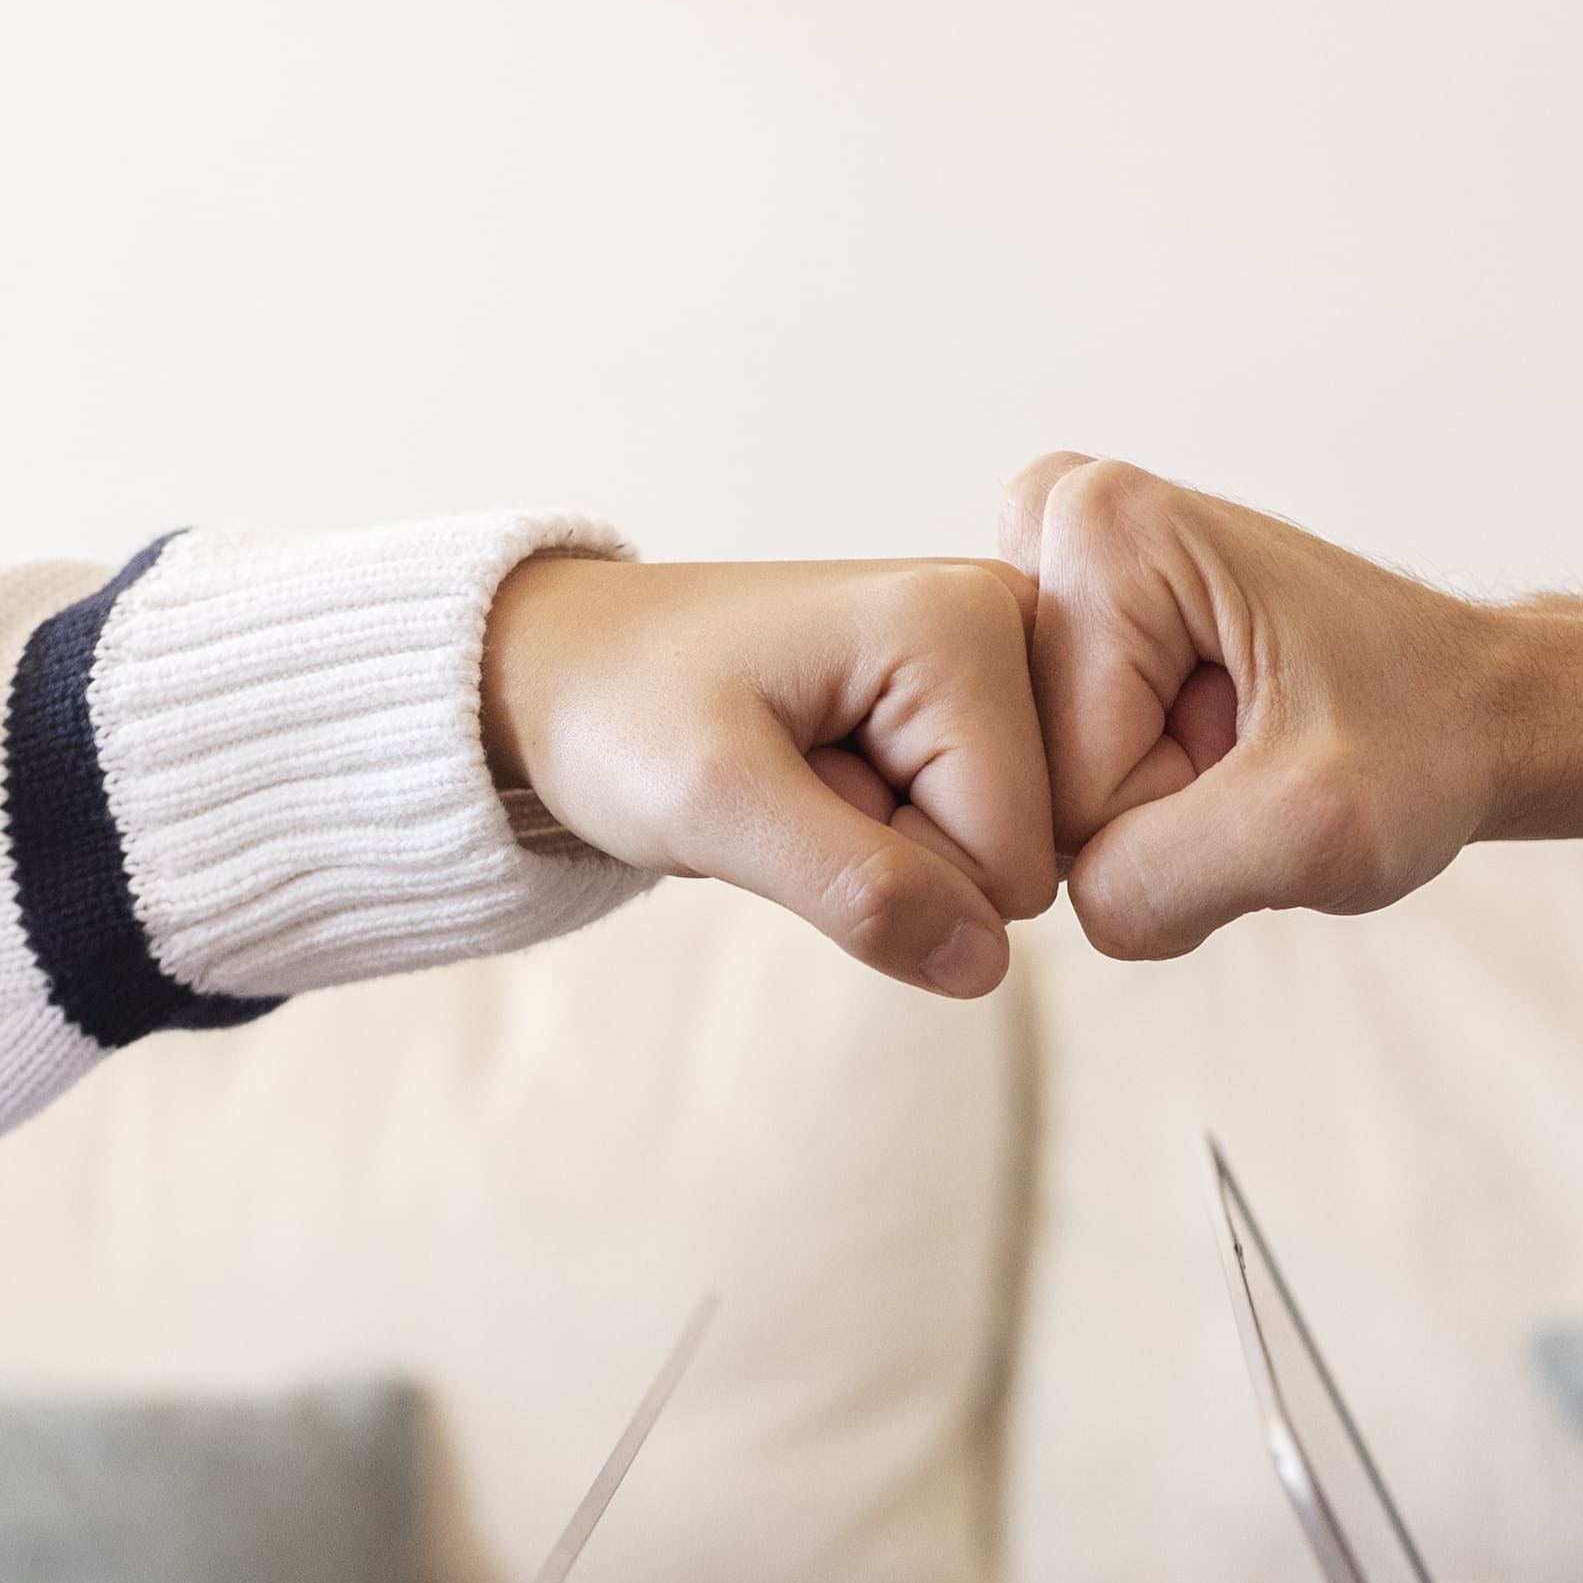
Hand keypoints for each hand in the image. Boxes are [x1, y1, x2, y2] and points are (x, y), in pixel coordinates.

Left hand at [481, 552, 1057, 999]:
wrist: (560, 666)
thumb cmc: (616, 713)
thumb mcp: (713, 806)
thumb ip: (856, 888)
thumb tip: (985, 965)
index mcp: (965, 622)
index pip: (1011, 858)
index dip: (893, 869)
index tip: (796, 789)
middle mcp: (1008, 618)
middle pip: (1022, 852)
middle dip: (896, 850)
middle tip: (793, 780)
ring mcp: (996, 654)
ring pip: (999, 848)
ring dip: (888, 840)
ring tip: (802, 770)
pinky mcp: (972, 692)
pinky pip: (973, 823)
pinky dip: (888, 822)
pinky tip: (828, 768)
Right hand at [997, 456, 1582, 962]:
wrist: (1477, 704)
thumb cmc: (1422, 742)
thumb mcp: (1314, 833)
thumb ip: (1154, 883)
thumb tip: (1061, 901)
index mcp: (1101, 530)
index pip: (1058, 781)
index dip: (1169, 812)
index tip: (1261, 755)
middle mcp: (1057, 520)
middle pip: (1032, 774)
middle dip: (1148, 804)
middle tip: (1252, 753)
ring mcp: (1055, 568)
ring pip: (1038, 781)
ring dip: (1146, 800)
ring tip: (1240, 746)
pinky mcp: (1068, 616)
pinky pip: (1055, 768)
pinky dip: (1139, 787)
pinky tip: (1212, 741)